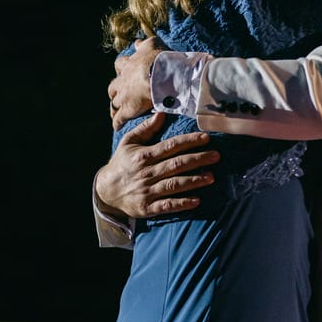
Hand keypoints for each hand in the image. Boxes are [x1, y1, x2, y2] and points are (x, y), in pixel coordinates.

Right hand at [95, 115, 218, 218]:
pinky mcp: (147, 208)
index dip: (188, 141)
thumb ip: (145, 128)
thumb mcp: (128, 142)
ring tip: (211, 177)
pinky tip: (196, 201)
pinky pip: (167, 206)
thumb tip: (161, 113)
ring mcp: (147, 191)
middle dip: (197, 159)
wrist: (105, 191)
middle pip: (176, 164)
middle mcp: (147, 172)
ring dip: (193, 181)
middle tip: (216, 156)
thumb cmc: (121, 164)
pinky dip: (181, 204)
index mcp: (144, 155)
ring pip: (173, 185)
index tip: (205, 138)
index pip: (170, 146)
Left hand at [109, 36, 162, 127]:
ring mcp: (123, 96)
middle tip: (119, 94)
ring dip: (115, 106)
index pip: (120, 65)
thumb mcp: (152, 44)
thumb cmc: (160, 59)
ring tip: (116, 111)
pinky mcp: (127, 110)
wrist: (163, 75)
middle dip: (115, 90)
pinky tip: (117, 126)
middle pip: (113, 86)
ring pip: (114, 102)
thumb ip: (144, 44)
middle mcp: (122, 81)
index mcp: (128, 65)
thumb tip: (137, 42)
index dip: (122, 69)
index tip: (125, 71)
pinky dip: (117, 122)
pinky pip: (119, 118)